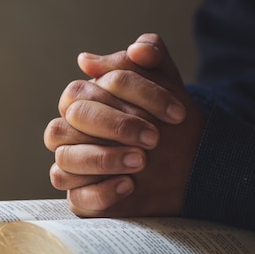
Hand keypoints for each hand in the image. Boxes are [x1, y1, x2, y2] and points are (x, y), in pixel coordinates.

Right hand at [44, 34, 205, 216]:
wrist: (190, 161)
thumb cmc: (168, 118)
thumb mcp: (166, 82)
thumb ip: (149, 56)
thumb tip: (109, 55)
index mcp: (80, 100)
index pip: (83, 90)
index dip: (131, 94)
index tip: (174, 111)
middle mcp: (69, 133)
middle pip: (68, 124)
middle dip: (114, 126)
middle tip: (154, 137)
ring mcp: (73, 166)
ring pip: (64, 161)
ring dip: (103, 159)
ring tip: (141, 161)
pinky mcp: (82, 197)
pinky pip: (77, 198)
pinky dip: (101, 192)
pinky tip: (130, 184)